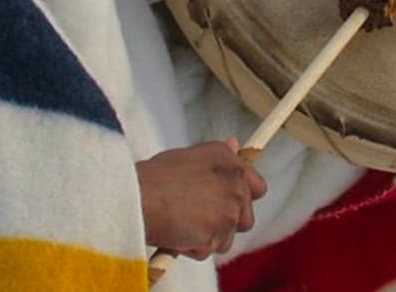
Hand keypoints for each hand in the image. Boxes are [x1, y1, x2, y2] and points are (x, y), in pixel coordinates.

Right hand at [136, 138, 268, 258]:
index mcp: (232, 166)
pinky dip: (194, 248)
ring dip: (210, 237)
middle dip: (226, 222)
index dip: (245, 196)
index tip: (229, 201)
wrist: (138, 198)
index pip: (258, 188)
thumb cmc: (157, 175)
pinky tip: (176, 234)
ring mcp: (227, 216)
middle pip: (246, 219)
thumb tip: (236, 145)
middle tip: (200, 217)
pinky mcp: (214, 238)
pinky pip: (208, 250)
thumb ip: (219, 153)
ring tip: (184, 224)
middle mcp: (235, 190)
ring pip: (227, 239)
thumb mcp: (190, 154)